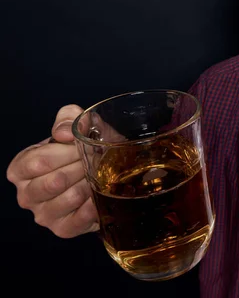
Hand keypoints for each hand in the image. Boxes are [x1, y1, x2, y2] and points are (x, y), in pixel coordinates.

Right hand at [6, 105, 98, 237]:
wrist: (108, 174)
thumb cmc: (87, 148)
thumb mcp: (79, 126)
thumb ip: (69, 119)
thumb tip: (63, 133)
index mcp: (21, 167)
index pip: (38, 161)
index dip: (66, 153)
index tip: (84, 146)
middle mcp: (26, 194)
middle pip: (54, 181)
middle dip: (81, 168)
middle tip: (97, 161)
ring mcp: (43, 214)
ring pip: (68, 199)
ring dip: (90, 185)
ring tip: (98, 176)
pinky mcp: (62, 229)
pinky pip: (78, 220)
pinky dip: (93, 206)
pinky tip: (99, 196)